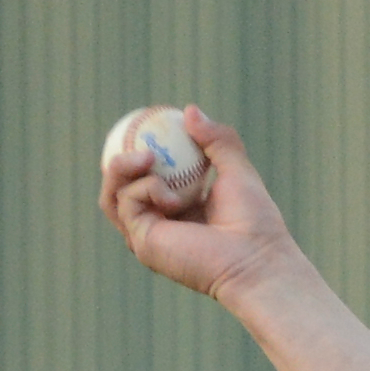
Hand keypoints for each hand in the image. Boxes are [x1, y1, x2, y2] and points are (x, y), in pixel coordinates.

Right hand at [98, 106, 300, 303]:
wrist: (257, 261)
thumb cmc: (254, 222)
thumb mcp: (236, 170)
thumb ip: (217, 141)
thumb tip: (190, 109)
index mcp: (179, 208)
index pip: (146, 175)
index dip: (139, 150)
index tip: (147, 124)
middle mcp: (159, 223)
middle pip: (119, 184)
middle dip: (120, 157)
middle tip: (137, 137)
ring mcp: (147, 235)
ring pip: (113, 194)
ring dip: (121, 167)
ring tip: (146, 156)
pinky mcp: (142, 244)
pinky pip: (126, 203)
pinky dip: (143, 189)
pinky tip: (169, 194)